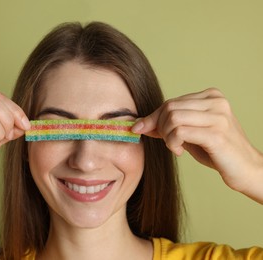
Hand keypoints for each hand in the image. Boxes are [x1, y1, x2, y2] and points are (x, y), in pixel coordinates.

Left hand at [132, 88, 262, 200]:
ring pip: (173, 118)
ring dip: (167, 137)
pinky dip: (173, 143)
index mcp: (211, 96)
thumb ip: (168, 125)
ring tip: (176, 147)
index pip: (171, 102)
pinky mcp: (216, 134)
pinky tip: (180, 151)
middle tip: (169, 143)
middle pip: (169, 108)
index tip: (140, 128)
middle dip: (159, 127)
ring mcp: (218, 117)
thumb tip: (139, 123)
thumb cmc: (216, 151)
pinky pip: (180, 132)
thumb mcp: (189, 133)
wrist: (246, 169)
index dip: (153, 117)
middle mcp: (216, 102)